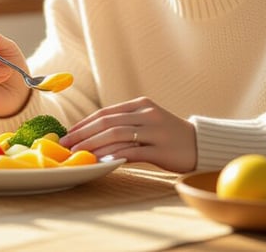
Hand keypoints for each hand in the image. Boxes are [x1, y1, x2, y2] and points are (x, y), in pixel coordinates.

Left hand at [60, 97, 197, 172]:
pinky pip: (132, 151)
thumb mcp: (147, 122)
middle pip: (107, 122)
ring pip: (116, 135)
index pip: (105, 112)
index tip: (68, 133)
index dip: (84, 123)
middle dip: (82, 133)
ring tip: (77, 153)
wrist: (200, 144)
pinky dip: (113, 155)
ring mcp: (154, 131)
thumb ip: (125, 125)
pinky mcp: (160, 149)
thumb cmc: (169, 136)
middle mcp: (146, 114)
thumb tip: (93, 136)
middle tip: (65, 144)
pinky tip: (100, 161)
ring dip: (93, 144)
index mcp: (141, 105)